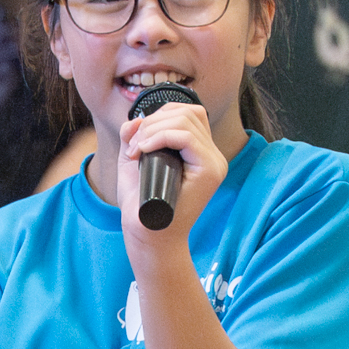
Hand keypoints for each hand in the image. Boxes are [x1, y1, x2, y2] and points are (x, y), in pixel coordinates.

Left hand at [115, 102, 226, 248]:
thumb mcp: (134, 162)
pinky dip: (159, 137)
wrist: (147, 236)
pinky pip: (186, 137)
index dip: (160, 115)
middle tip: (134, 145)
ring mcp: (214, 163)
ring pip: (186, 121)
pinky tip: (144, 151)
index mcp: (200, 153)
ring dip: (153, 129)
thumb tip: (134, 119)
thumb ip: (134, 137)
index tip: (137, 138)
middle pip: (189, 112)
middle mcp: (213, 156)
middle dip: (154, 120)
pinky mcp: (209, 171)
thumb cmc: (142, 205)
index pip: (188, 114)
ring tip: (137, 150)